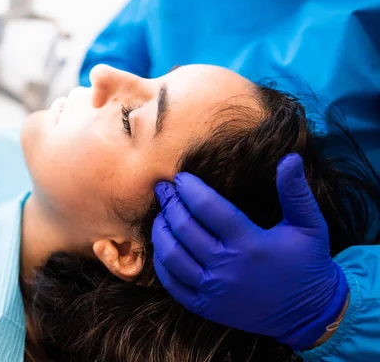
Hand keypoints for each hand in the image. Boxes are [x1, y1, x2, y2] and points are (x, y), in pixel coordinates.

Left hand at [152, 154, 347, 349]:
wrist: (310, 314)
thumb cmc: (307, 264)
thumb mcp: (310, 226)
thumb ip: (296, 192)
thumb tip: (290, 158)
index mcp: (250, 243)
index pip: (208, 208)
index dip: (190, 189)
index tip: (181, 178)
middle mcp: (227, 267)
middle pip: (185, 229)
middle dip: (170, 204)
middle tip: (164, 190)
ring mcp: (214, 290)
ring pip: (172, 256)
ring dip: (161, 231)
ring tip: (162, 214)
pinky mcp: (206, 308)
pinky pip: (173, 284)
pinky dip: (161, 263)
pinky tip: (163, 246)